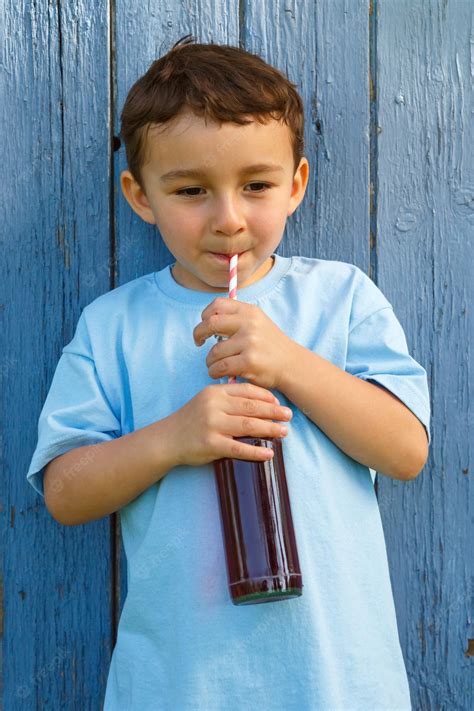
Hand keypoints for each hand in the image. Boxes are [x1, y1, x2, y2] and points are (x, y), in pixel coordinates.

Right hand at [171, 383, 292, 465]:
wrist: (168, 439)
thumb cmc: (192, 419)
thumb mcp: (207, 400)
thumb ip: (228, 397)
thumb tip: (259, 398)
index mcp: (215, 392)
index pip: (246, 390)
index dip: (266, 396)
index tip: (279, 403)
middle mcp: (214, 406)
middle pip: (251, 407)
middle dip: (273, 412)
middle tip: (289, 416)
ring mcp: (212, 425)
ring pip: (248, 426)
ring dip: (270, 429)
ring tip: (284, 432)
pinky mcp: (211, 445)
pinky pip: (239, 449)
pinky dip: (256, 451)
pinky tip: (269, 453)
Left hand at [193, 297, 292, 389]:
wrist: (292, 365)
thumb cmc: (270, 346)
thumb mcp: (258, 323)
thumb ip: (237, 318)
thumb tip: (208, 319)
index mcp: (249, 311)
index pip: (218, 304)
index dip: (205, 315)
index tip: (204, 325)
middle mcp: (249, 324)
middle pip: (210, 323)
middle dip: (198, 334)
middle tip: (198, 342)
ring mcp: (249, 342)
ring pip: (214, 351)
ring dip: (209, 361)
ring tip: (215, 365)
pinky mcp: (249, 361)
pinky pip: (220, 366)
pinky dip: (214, 372)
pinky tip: (218, 373)